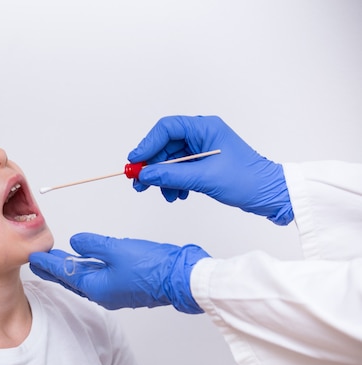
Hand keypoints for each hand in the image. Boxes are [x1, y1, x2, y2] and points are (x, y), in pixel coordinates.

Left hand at [28, 232, 208, 312]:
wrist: (182, 278)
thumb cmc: (153, 267)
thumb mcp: (116, 250)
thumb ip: (93, 245)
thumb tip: (75, 242)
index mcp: (96, 287)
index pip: (64, 274)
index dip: (48, 264)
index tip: (34, 258)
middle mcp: (103, 293)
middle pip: (72, 279)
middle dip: (55, 269)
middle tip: (40, 262)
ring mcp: (115, 291)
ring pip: (86, 278)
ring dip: (71, 269)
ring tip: (59, 260)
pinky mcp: (126, 285)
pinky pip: (99, 277)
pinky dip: (88, 269)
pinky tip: (88, 262)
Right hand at [128, 115, 292, 224]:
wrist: (270, 195)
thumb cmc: (248, 180)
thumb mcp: (205, 178)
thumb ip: (172, 176)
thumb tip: (145, 175)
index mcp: (205, 128)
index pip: (166, 129)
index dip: (147, 144)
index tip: (135, 161)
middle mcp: (202, 135)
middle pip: (164, 146)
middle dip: (152, 166)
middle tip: (139, 183)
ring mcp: (202, 150)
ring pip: (170, 161)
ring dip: (163, 179)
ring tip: (166, 195)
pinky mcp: (203, 164)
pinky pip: (178, 170)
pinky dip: (174, 183)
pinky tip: (178, 195)